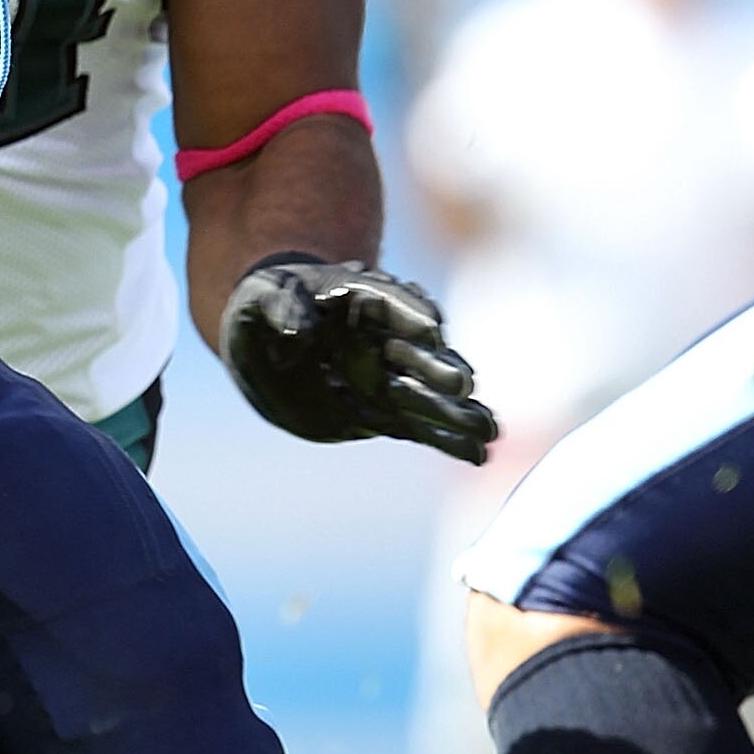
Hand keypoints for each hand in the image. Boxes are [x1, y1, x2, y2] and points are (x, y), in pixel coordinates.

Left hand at [220, 256, 496, 464]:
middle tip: (464, 383)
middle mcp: (384, 339)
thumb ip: (282, 309)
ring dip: (457, 412)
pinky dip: (448, 441)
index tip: (433, 328)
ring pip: (426, 395)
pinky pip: (419, 427)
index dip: (412, 314)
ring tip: (490, 430)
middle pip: (418, 353)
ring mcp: (386, 377)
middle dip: (440, 368)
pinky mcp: (381, 411)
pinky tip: (478, 455)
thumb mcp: (262, 298)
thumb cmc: (264, 306)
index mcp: (362, 300)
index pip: (392, 303)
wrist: (264, 338)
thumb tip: (297, 332)